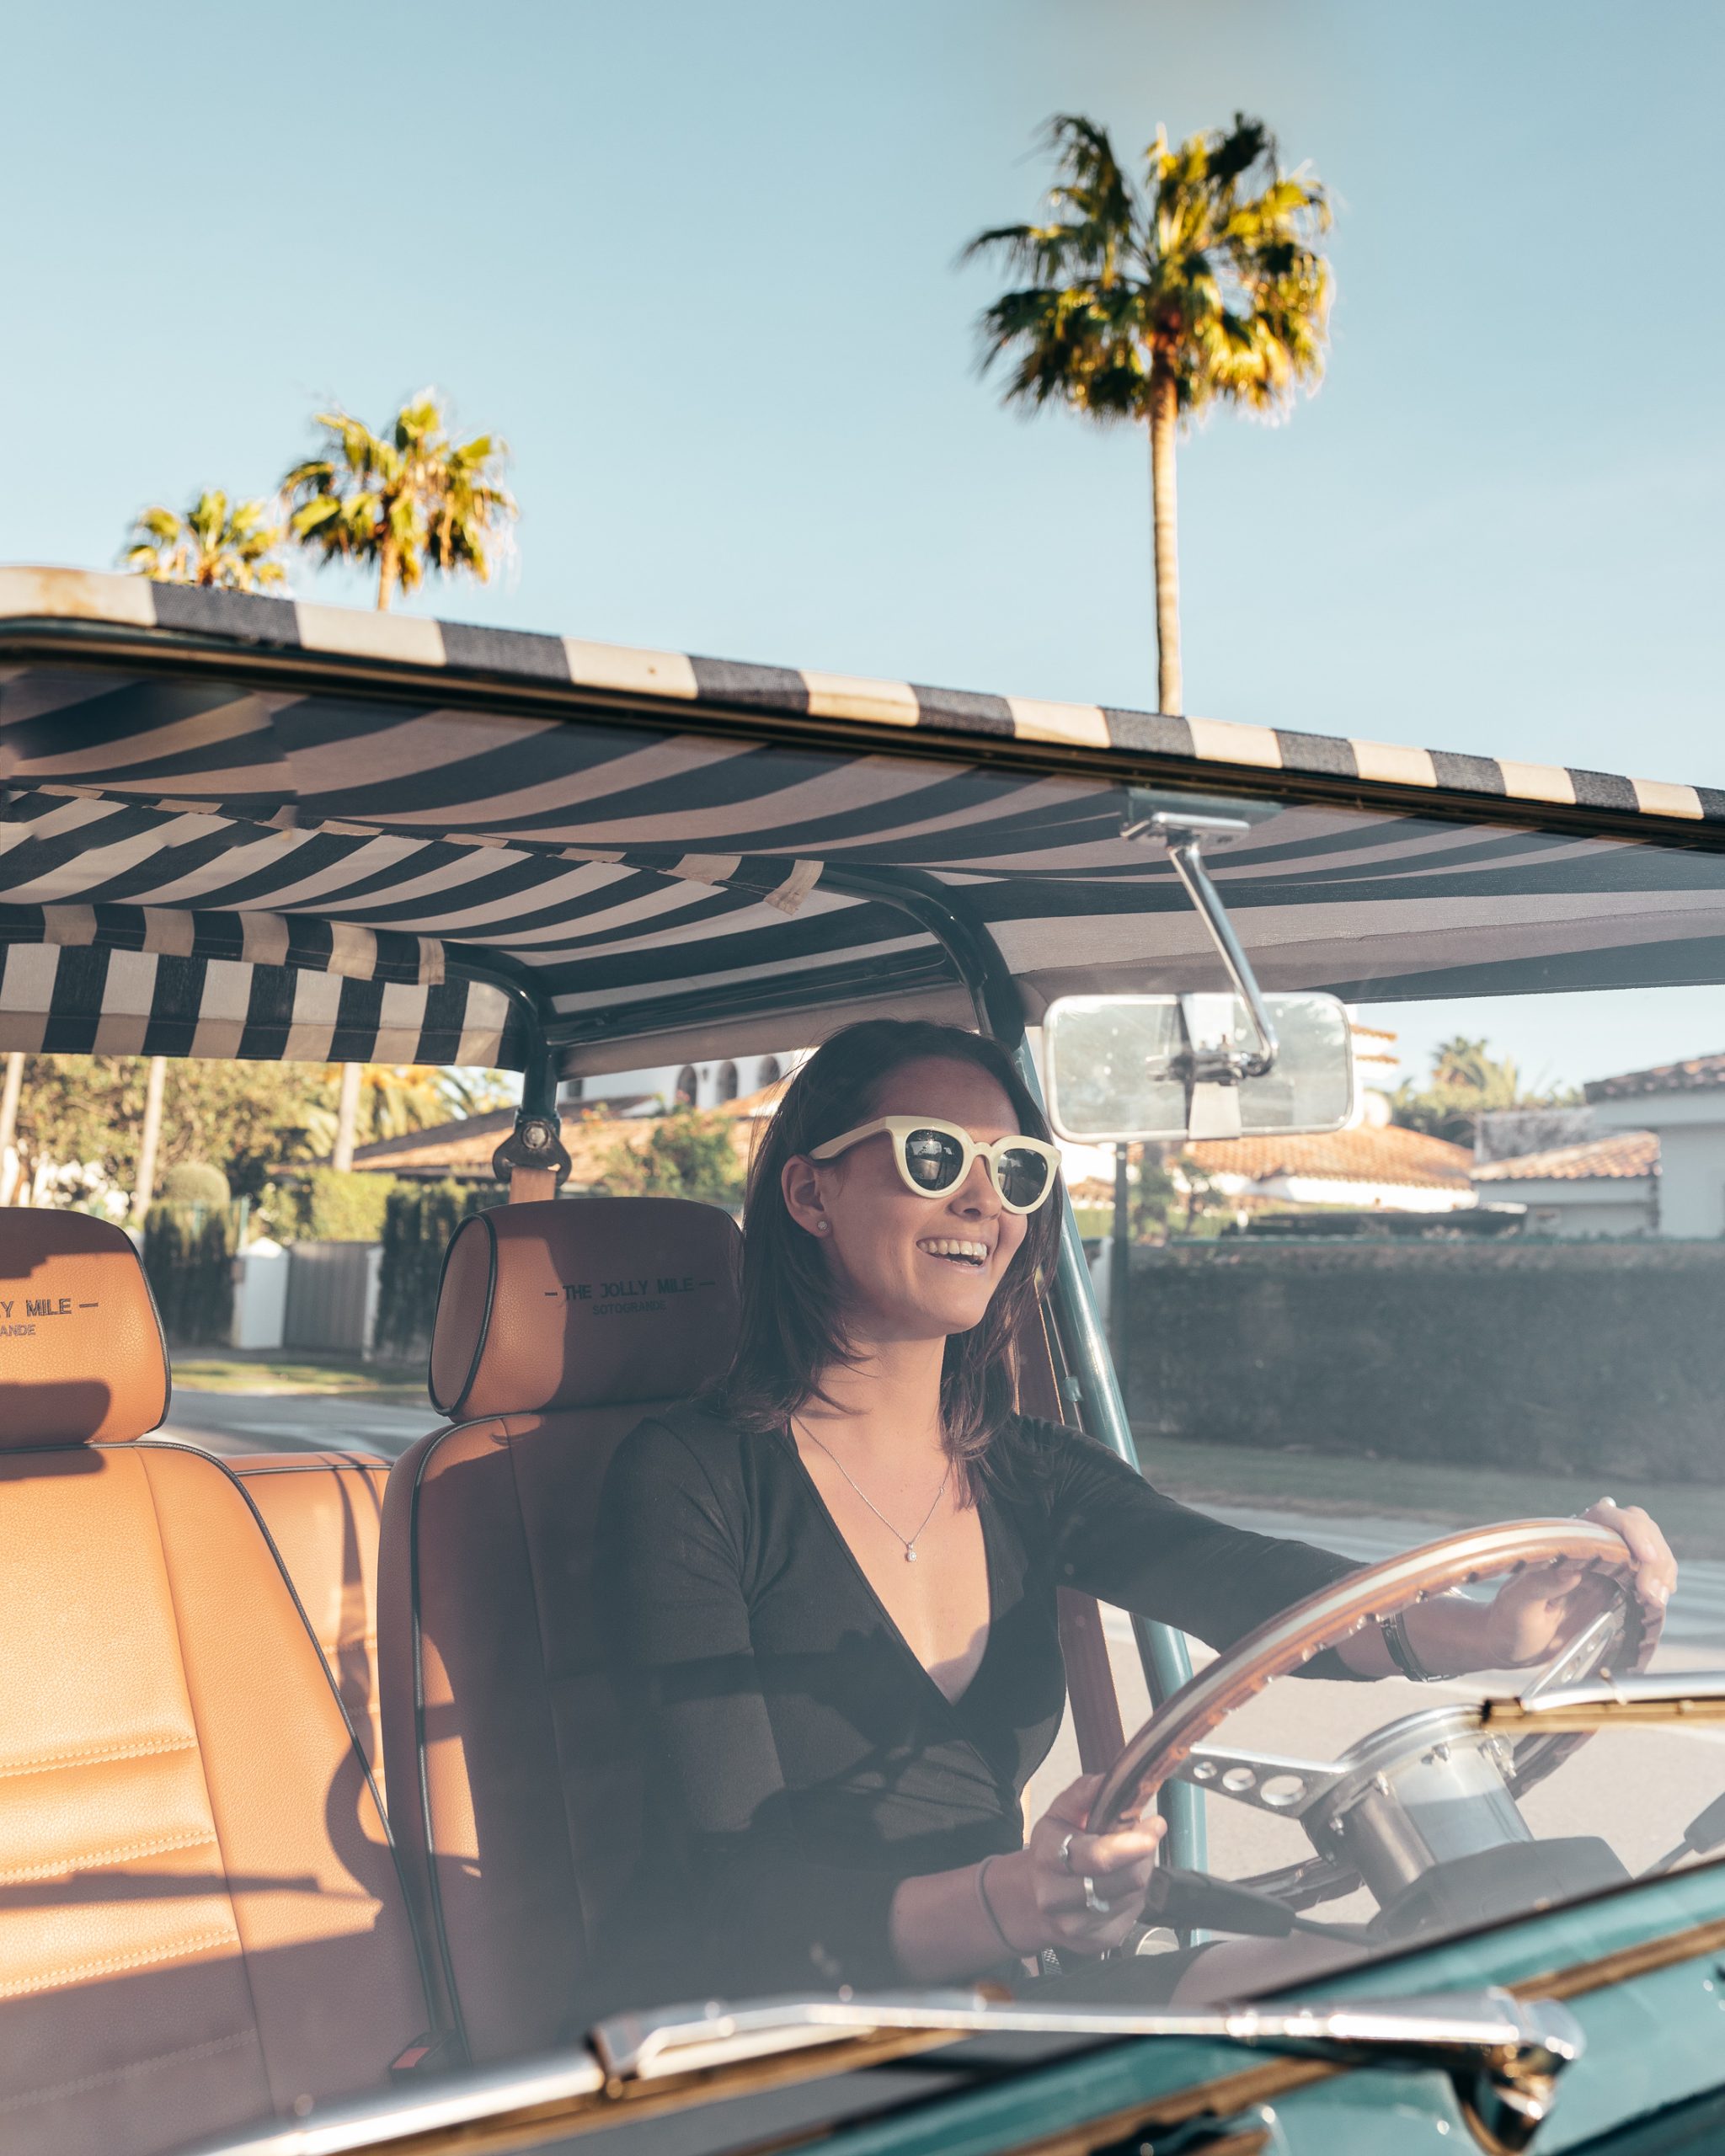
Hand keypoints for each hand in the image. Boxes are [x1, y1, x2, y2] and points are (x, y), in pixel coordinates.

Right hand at [988, 1774, 1165, 1958]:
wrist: (1032, 1900)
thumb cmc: (1053, 1851)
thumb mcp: (1060, 1815)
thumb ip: (1083, 1794)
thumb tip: (1108, 1780)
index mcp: (1048, 1858)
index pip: (1099, 1856)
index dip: (1135, 1841)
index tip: (1155, 1824)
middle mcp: (1057, 1897)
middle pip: (1126, 1880)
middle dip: (1143, 1855)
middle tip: (1145, 1839)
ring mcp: (1075, 1925)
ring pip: (1134, 1897)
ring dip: (1140, 1873)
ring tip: (1128, 1861)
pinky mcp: (1095, 1943)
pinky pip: (1133, 1916)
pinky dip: (1134, 1897)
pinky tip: (1120, 1886)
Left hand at [1482, 1498, 1675, 1666]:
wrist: (1514, 1644)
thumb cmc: (1510, 1619)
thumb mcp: (1517, 1603)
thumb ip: (1538, 1586)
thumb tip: (1570, 1571)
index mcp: (1564, 1542)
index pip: (1605, 1517)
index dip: (1630, 1530)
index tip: (1644, 1557)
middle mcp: (1589, 1548)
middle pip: (1637, 1528)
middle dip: (1654, 1555)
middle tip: (1653, 1593)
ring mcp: (1607, 1568)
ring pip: (1650, 1551)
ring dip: (1662, 1571)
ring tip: (1656, 1600)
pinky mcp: (1619, 1590)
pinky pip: (1650, 1577)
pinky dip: (1661, 1586)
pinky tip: (1657, 1601)